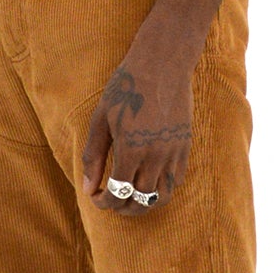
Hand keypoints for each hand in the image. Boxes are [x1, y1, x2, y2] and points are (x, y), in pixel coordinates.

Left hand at [81, 41, 194, 213]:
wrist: (162, 64)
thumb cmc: (125, 88)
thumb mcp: (101, 119)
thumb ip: (94, 156)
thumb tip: (88, 188)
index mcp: (131, 150)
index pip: (117, 193)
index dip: (104, 202)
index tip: (96, 197)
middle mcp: (155, 156)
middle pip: (141, 201)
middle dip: (123, 208)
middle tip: (111, 201)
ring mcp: (174, 153)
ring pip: (162, 196)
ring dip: (145, 204)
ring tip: (131, 199)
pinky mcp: (185, 146)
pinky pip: (176, 180)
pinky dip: (161, 188)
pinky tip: (148, 181)